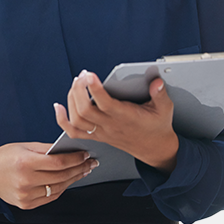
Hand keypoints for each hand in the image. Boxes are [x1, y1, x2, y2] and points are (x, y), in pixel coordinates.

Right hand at [0, 142, 98, 209]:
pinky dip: (62, 188)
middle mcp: (26, 181)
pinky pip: (50, 197)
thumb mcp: (25, 146)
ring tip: (83, 170)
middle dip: (79, 168)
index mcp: (25, 163)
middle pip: (61, 176)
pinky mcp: (26, 205)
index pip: (58, 162)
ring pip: (58, 188)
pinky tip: (69, 180)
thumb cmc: (6, 156)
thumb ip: (46, 149)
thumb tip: (68, 149)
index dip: (75, 158)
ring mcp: (26, 196)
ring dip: (73, 179)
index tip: (86, 154)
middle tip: (91, 162)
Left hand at [54, 71, 178, 172]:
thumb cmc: (158, 126)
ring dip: (71, 100)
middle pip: (85, 111)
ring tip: (77, 83)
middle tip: (82, 75)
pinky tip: (59, 107)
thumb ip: (160, 94)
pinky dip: (62, 120)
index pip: (105, 104)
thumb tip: (157, 82)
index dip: (94, 89)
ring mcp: (102, 132)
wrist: (155, 149)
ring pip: (77, 120)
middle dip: (79, 91)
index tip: (89, 74)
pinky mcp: (97, 135)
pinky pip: (74, 131)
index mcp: (125, 117)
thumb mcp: (164, 109)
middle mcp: (110, 126)